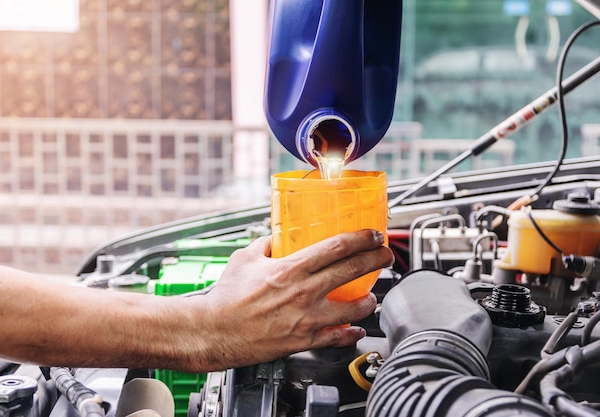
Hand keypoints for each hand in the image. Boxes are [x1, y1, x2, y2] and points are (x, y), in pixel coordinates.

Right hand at [195, 229, 393, 369]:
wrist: (214, 331)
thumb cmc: (226, 296)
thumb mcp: (244, 259)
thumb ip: (265, 244)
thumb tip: (277, 237)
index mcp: (290, 268)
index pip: (337, 247)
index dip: (362, 239)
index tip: (373, 235)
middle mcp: (304, 292)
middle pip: (352, 271)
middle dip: (376, 260)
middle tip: (385, 256)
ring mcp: (306, 318)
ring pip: (352, 308)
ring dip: (368, 300)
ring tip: (371, 296)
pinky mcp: (303, 340)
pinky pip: (336, 338)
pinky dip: (350, 333)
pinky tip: (355, 329)